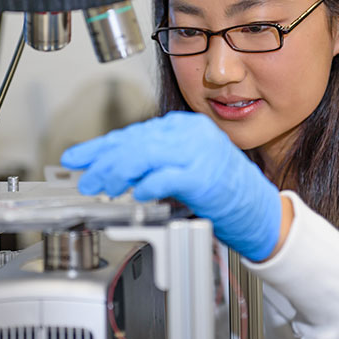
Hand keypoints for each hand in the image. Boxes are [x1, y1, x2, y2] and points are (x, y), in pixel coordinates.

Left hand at [61, 111, 281, 261]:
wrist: (260, 211)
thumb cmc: (223, 192)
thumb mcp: (182, 168)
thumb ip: (152, 163)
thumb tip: (114, 168)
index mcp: (183, 127)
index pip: (132, 133)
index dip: (100, 147)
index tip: (79, 157)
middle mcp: (190, 133)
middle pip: (134, 141)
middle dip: (102, 161)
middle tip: (85, 178)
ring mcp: (199, 152)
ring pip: (144, 154)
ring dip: (118, 173)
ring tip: (103, 188)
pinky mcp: (205, 175)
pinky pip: (167, 177)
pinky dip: (148, 185)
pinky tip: (137, 194)